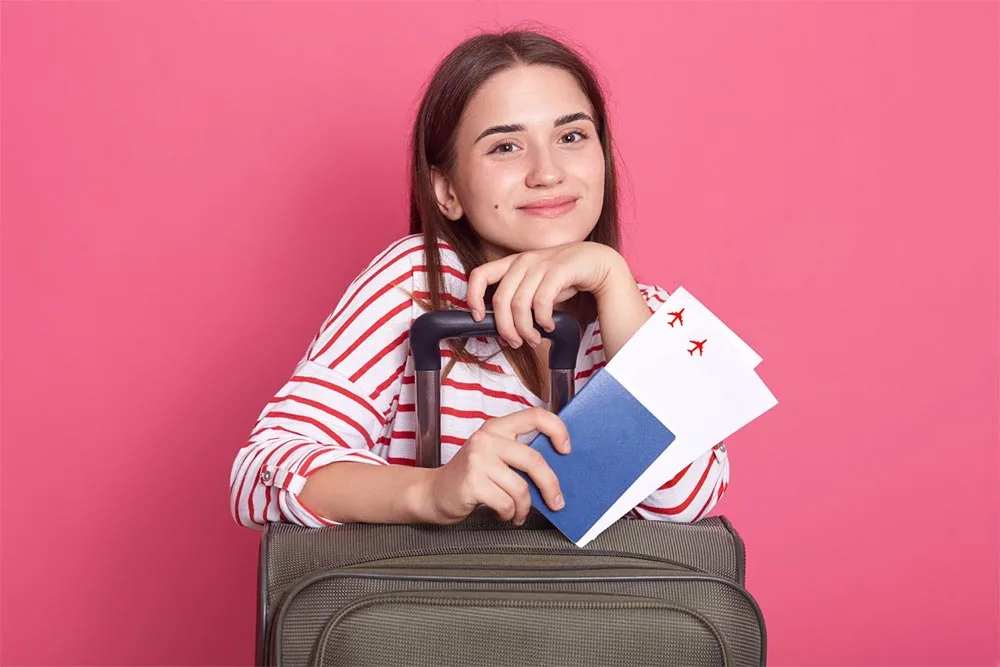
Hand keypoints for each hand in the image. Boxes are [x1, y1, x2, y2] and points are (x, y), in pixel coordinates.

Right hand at [422, 407, 570, 525]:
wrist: (434, 493)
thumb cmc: (470, 476)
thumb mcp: (493, 455)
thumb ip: (518, 455)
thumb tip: (557, 469)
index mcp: (497, 427)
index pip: (535, 416)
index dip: (557, 430)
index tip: (566, 449)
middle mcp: (487, 438)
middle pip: (534, 460)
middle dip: (550, 485)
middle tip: (557, 501)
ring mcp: (478, 459)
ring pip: (521, 488)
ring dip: (524, 507)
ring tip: (519, 512)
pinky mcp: (472, 482)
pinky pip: (506, 503)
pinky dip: (510, 513)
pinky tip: (503, 513)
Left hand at [466, 242, 626, 348]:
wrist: (597, 262)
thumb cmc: (564, 277)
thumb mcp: (535, 285)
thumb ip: (518, 299)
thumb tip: (504, 327)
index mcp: (512, 263)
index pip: (479, 274)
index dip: (473, 297)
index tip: (478, 317)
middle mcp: (523, 261)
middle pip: (500, 300)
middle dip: (505, 328)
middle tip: (515, 342)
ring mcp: (540, 264)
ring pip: (519, 305)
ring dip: (525, 329)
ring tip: (534, 338)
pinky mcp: (558, 270)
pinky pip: (541, 302)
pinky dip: (542, 320)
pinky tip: (548, 326)